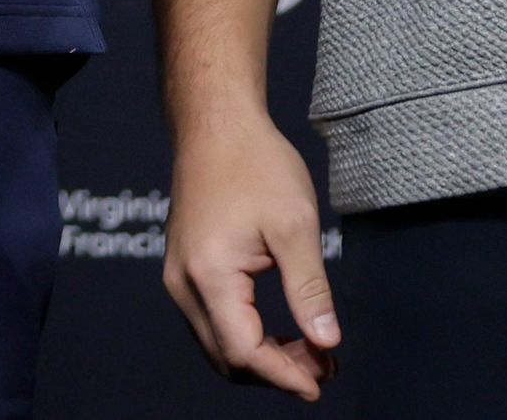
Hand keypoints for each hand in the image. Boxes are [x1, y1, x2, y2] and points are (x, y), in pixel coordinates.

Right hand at [161, 106, 340, 398]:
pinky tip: (281, 328)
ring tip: (312, 351)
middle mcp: (184, 283)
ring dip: (262, 356)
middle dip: (276, 372)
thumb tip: (327, 342)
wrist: (215, 123)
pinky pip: (212, 320)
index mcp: (209, 275)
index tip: (323, 383)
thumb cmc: (256, 164)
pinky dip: (246, 334)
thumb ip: (309, 290)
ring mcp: (179, 275)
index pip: (244, 352)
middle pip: (226, 357)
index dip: (285, 376)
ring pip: (218, 343)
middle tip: (325, 367)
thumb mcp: (295, 225)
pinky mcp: (184, 266)